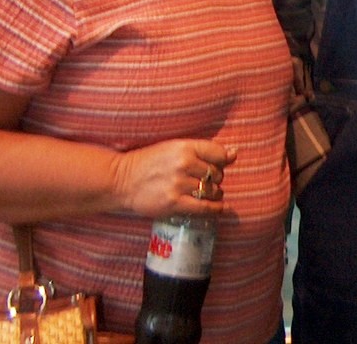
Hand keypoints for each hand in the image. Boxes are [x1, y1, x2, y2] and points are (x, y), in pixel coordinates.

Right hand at [113, 139, 237, 219]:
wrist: (121, 180)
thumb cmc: (148, 163)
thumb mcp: (173, 148)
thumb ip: (201, 150)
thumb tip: (234, 153)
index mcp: (184, 146)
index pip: (218, 152)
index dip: (223, 160)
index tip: (222, 164)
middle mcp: (183, 164)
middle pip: (216, 173)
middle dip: (215, 178)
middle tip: (206, 181)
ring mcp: (178, 184)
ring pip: (211, 191)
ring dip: (214, 194)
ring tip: (208, 194)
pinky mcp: (174, 203)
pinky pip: (204, 207)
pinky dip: (214, 209)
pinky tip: (217, 208)